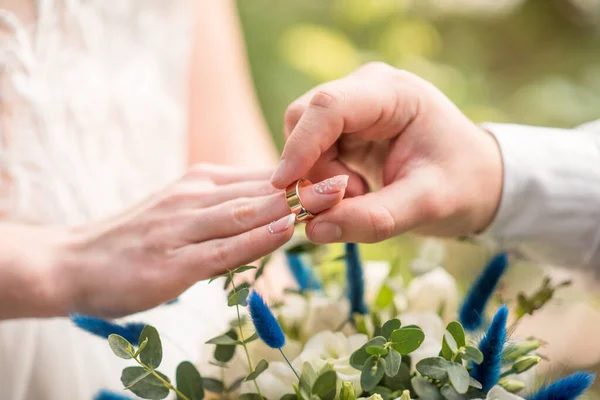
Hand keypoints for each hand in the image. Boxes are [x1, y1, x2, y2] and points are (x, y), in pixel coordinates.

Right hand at [51, 164, 347, 317]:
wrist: (72, 261)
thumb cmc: (134, 241)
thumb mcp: (182, 213)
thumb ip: (224, 209)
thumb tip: (273, 209)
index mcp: (201, 183)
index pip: (262, 177)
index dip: (304, 177)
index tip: (342, 173)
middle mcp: (194, 196)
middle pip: (262, 189)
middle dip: (309, 185)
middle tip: (352, 177)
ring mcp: (182, 228)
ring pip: (246, 212)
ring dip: (292, 204)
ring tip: (334, 196)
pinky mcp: (172, 262)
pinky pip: (221, 248)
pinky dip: (256, 238)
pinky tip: (283, 230)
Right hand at [271, 62, 502, 242]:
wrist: (480, 180)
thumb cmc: (464, 185)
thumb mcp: (428, 205)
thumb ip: (373, 219)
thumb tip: (312, 229)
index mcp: (393, 93)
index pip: (329, 105)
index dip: (301, 145)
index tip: (285, 186)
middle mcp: (366, 91)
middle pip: (306, 120)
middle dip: (312, 168)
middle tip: (346, 201)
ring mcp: (354, 109)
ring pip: (303, 139)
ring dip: (318, 178)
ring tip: (361, 196)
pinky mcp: (346, 130)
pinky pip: (312, 153)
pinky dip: (322, 179)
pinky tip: (356, 192)